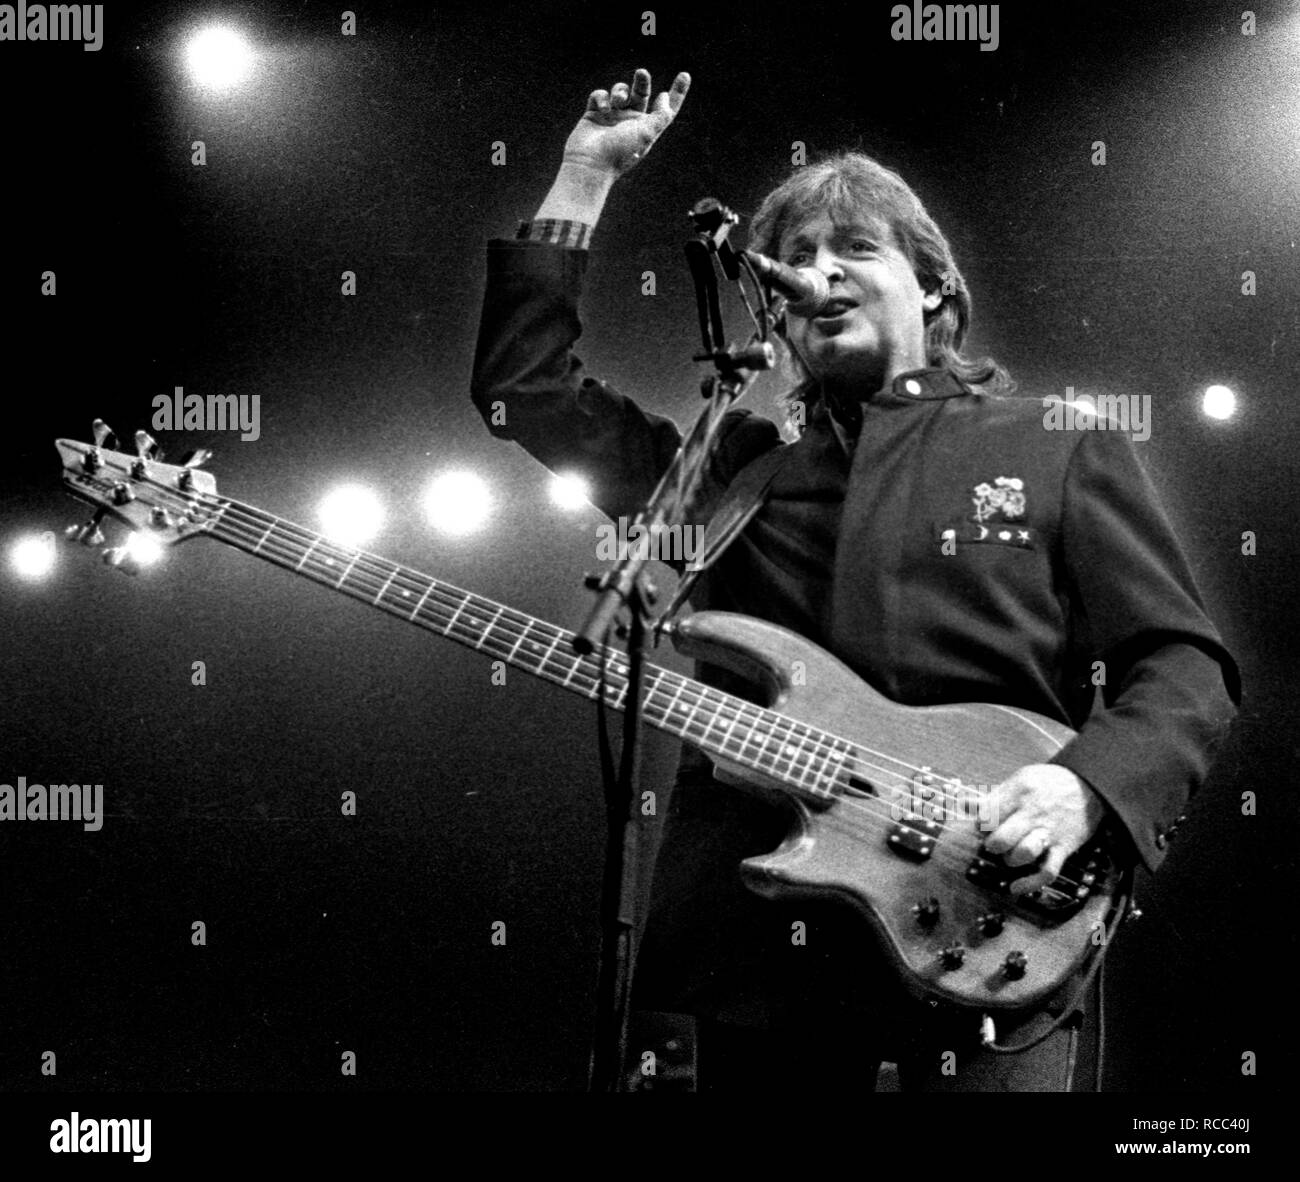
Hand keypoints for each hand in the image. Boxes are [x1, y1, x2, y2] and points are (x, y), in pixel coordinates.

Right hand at [561, 68, 690, 177]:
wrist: (590, 163)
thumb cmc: (621, 152)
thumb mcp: (647, 134)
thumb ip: (661, 115)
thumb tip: (665, 97)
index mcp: (647, 128)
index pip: (666, 109)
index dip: (676, 93)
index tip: (684, 75)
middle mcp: (631, 122)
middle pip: (641, 93)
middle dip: (642, 82)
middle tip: (642, 73)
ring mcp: (612, 117)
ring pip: (620, 92)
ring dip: (620, 91)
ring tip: (617, 102)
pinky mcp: (594, 115)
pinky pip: (600, 95)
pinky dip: (602, 97)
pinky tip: (603, 108)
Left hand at [982, 764, 1105, 895]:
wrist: (1089, 787)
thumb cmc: (1047, 784)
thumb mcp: (1020, 779)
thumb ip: (992, 796)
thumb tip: (962, 804)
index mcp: (1019, 792)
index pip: (987, 815)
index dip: (980, 824)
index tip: (983, 825)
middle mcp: (1033, 813)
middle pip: (1001, 837)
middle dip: (992, 844)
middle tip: (996, 841)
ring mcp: (1049, 832)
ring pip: (1022, 854)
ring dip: (1010, 859)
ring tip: (1009, 854)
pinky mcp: (1064, 848)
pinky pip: (1047, 872)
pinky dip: (1030, 883)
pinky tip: (1016, 887)